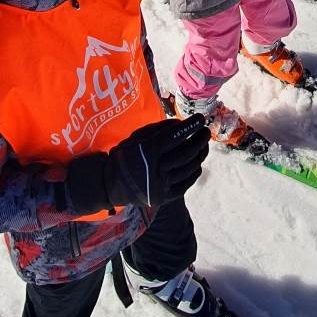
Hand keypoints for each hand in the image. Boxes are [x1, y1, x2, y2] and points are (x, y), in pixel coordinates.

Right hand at [65, 116, 209, 213]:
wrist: (110, 184)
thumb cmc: (125, 155)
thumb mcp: (137, 137)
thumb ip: (158, 129)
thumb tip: (181, 124)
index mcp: (148, 151)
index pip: (175, 136)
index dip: (190, 126)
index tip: (201, 118)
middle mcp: (156, 168)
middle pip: (186, 153)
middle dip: (200, 140)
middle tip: (206, 132)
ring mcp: (161, 185)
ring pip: (188, 168)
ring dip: (200, 155)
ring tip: (204, 145)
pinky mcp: (164, 197)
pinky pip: (185, 184)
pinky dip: (194, 173)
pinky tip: (198, 164)